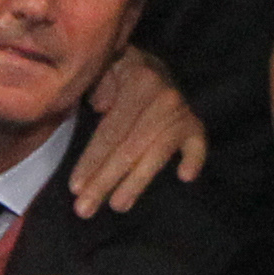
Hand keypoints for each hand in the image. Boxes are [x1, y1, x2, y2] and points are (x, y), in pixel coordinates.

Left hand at [62, 41, 205, 217]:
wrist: (142, 64)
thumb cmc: (112, 75)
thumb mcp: (99, 72)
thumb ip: (95, 87)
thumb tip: (100, 105)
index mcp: (137, 79)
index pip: (112, 129)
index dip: (93, 160)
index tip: (75, 187)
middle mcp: (164, 95)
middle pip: (131, 146)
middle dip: (105, 180)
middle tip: (84, 209)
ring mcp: (181, 110)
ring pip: (157, 152)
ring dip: (136, 182)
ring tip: (118, 205)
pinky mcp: (193, 124)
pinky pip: (198, 144)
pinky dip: (195, 158)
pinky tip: (185, 176)